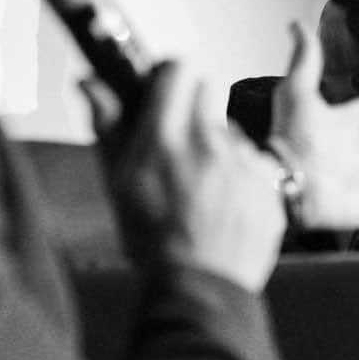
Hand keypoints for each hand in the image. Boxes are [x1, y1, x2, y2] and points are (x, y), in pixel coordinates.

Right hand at [83, 62, 284, 292]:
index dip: (170, 77)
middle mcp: (207, 141)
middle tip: (181, 146)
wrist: (201, 290)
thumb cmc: (153, 241)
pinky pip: (255, 160)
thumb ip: (108, 126)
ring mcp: (243, 159)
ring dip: (218, 148)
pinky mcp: (268, 179)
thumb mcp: (118, 184)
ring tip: (205, 188)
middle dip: (193, 110)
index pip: (178, 69)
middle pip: (207, 91)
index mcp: (165, 138)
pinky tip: (227, 204)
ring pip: (230, 130)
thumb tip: (90, 81)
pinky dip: (243, 175)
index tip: (166, 93)